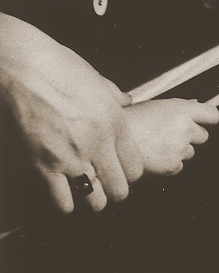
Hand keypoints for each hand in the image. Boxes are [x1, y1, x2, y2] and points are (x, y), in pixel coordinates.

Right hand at [0, 14, 142, 212]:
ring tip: (88, 191)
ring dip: (92, 199)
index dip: (130, 173)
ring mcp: (71, 157)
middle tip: (107, 185)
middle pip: (120, 189)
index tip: (122, 170)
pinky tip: (65, 193)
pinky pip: (63, 202)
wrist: (28, 70)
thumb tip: (127, 101)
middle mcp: (98, 143)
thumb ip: (116, 96)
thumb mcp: (98, 79)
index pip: (136, 167)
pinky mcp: (44, 166)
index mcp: (115, 121)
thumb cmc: (62, 68)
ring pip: (94, 201)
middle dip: (116, 191)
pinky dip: (66, 203)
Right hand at [123, 100, 218, 175]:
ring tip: (160, 144)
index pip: (213, 115)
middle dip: (192, 136)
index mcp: (183, 109)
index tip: (206, 121)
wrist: (114, 142)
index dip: (209, 119)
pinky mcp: (172, 165)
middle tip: (174, 135)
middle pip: (204, 136)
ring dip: (180, 150)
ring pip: (191, 152)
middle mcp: (185, 127)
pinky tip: (156, 156)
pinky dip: (170, 163)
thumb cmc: (133, 120)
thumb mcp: (158, 105)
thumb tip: (196, 104)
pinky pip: (179, 166)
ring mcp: (179, 147)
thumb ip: (179, 107)